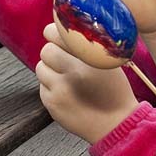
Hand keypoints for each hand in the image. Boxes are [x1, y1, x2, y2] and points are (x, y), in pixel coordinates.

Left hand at [36, 23, 138, 143]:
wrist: (115, 124)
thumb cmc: (114, 90)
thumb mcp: (108, 62)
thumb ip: (86, 47)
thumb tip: (62, 31)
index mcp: (89, 58)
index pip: (56, 33)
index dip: (54, 33)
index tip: (57, 36)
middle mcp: (73, 72)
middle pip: (46, 50)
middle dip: (53, 53)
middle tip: (63, 59)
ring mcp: (60, 89)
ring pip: (41, 68)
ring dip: (50, 69)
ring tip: (65, 76)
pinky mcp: (52, 104)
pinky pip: (42, 86)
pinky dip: (50, 86)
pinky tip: (66, 91)